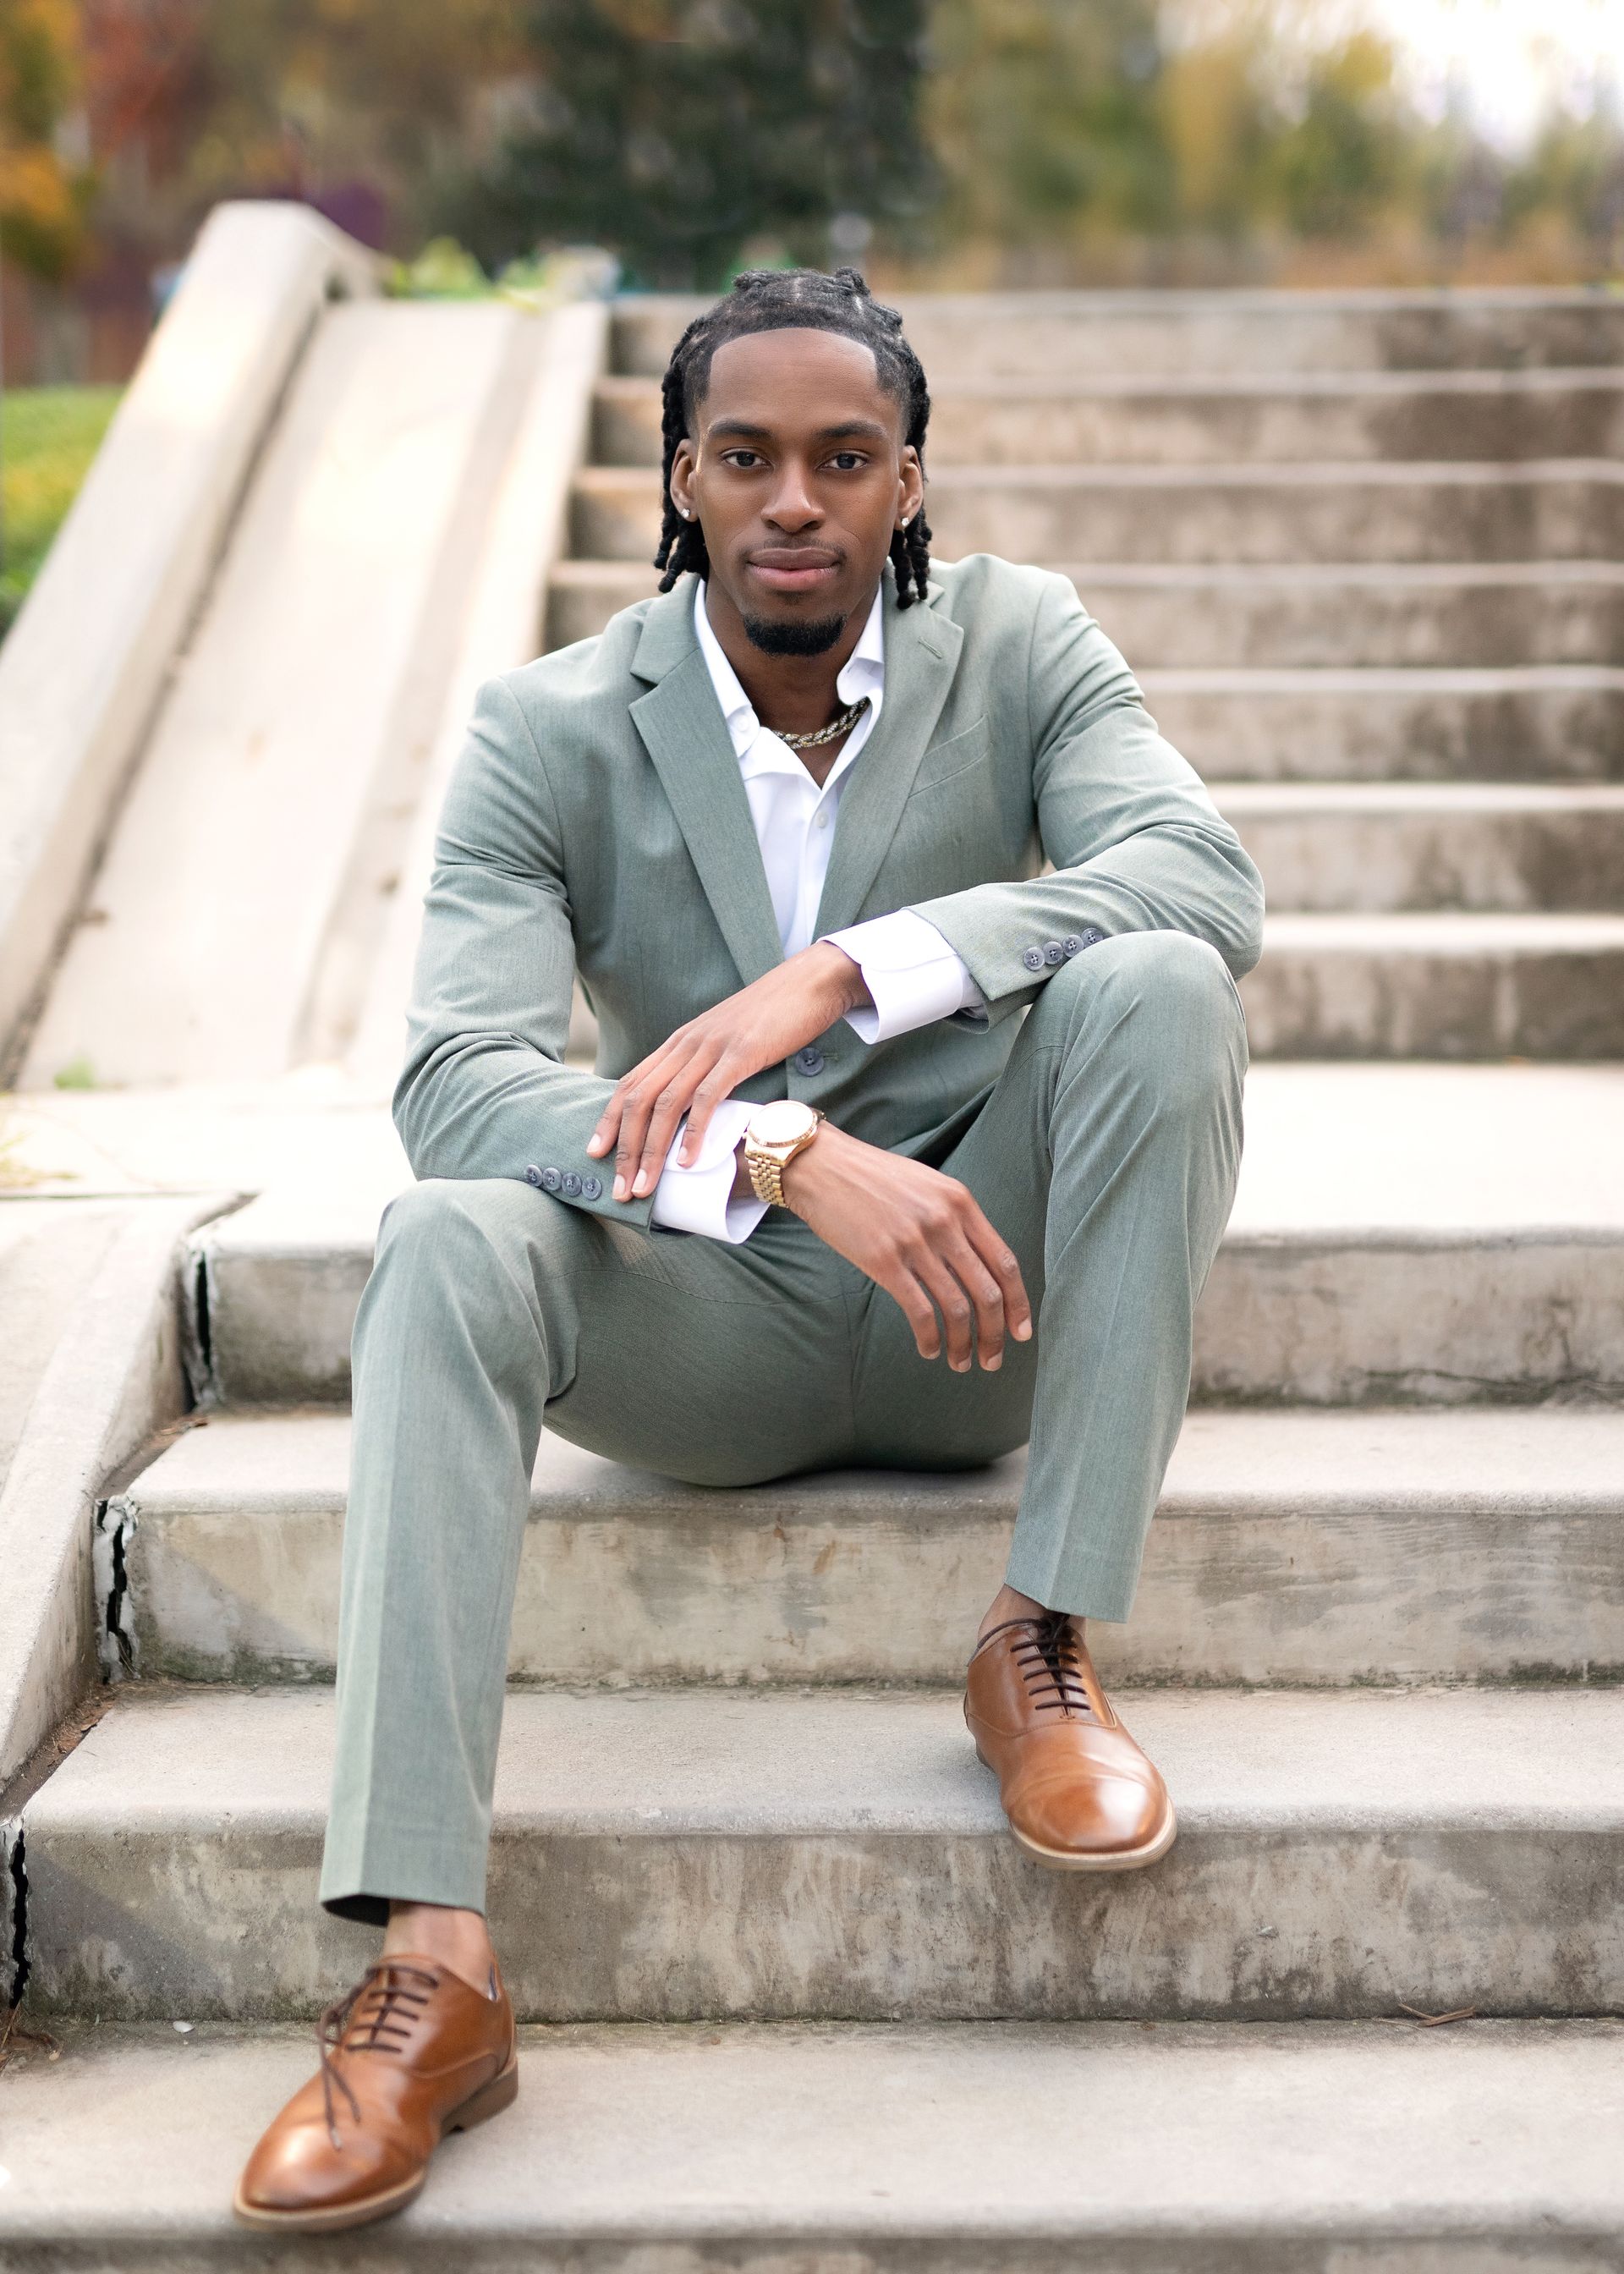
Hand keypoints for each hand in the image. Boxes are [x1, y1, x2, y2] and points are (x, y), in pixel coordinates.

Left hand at [587, 941, 868, 1203]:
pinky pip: (707, 1097)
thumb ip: (706, 1064)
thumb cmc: (773, 1016)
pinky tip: (688, 1162)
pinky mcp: (740, 1054)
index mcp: (680, 1041)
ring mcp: (711, 1048)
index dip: (609, 1120)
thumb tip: (695, 1102)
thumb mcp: (726, 1040)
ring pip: (666, 1103)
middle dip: (625, 1148)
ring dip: (651, 1150)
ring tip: (645, 1186)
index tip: (596, 1153)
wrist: (809, 982)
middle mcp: (686, 1044)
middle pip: (639, 1099)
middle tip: (618, 1188)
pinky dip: (693, 1132)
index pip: (631, 1083)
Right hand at [782, 1124, 1032, 1369]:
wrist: (822, 1165)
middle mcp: (945, 1222)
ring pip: (957, 1308)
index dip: (1018, 1304)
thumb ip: (955, 1219)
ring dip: (963, 1344)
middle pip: (987, 1292)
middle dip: (995, 1334)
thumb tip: (976, 1265)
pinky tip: (929, 1350)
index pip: (1005, 1262)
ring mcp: (915, 1242)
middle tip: (992, 1361)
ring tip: (961, 1363)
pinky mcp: (884, 1261)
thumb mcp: (927, 1186)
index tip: (1021, 1332)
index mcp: (961, 1202)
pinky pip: (920, 1311)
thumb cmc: (873, 1178)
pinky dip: (930, 1338)